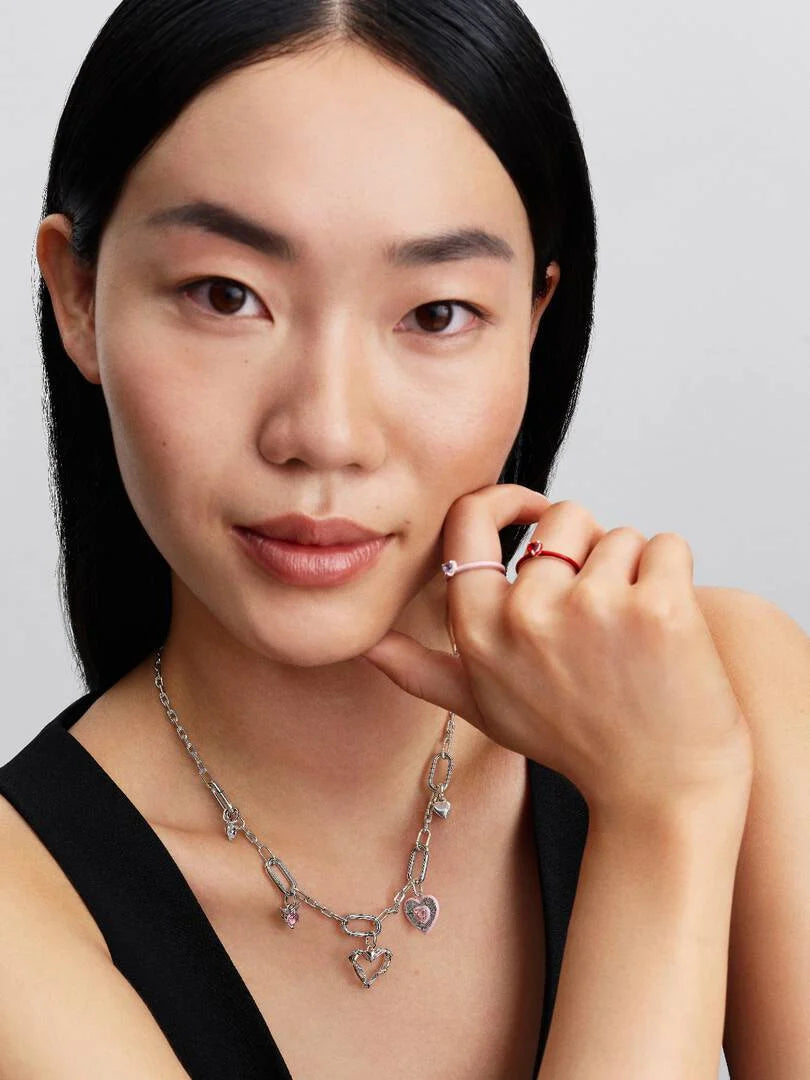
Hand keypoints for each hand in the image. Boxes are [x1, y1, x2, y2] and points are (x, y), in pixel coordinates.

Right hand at [362, 484, 752, 818]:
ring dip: (634, 571)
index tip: (535, 510)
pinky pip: (668, 546)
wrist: (660, 794)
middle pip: (563, 518)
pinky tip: (668, 630)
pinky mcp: (658, 608)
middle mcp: (526, 615)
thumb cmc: (575, 744)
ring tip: (634, 635)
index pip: (471, 519)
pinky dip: (674, 576)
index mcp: (479, 630)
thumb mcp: (484, 707)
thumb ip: (422, 670)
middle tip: (602, 616)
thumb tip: (367, 648)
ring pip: (619, 535)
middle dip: (589, 551)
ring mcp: (592, 608)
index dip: (508, 502)